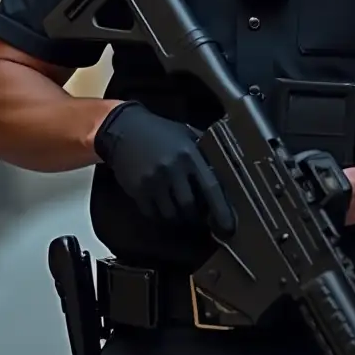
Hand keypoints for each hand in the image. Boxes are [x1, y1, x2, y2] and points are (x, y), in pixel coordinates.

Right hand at [94, 102, 235, 234]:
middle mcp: (172, 169)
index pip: (210, 187)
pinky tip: (164, 210)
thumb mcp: (187, 134)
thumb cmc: (161, 132)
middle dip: (196, 216)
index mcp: (190, 154)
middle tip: (200, 218)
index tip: (228, 226)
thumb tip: (227, 173)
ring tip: (182, 215)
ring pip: (171, 214)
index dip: (221, 210)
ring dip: (179, 219)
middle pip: (189, 206)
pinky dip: (161, 216)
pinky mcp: (137, 190)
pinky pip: (152, 214)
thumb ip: (204, 153)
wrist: (125, 128)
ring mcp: (153, 181)